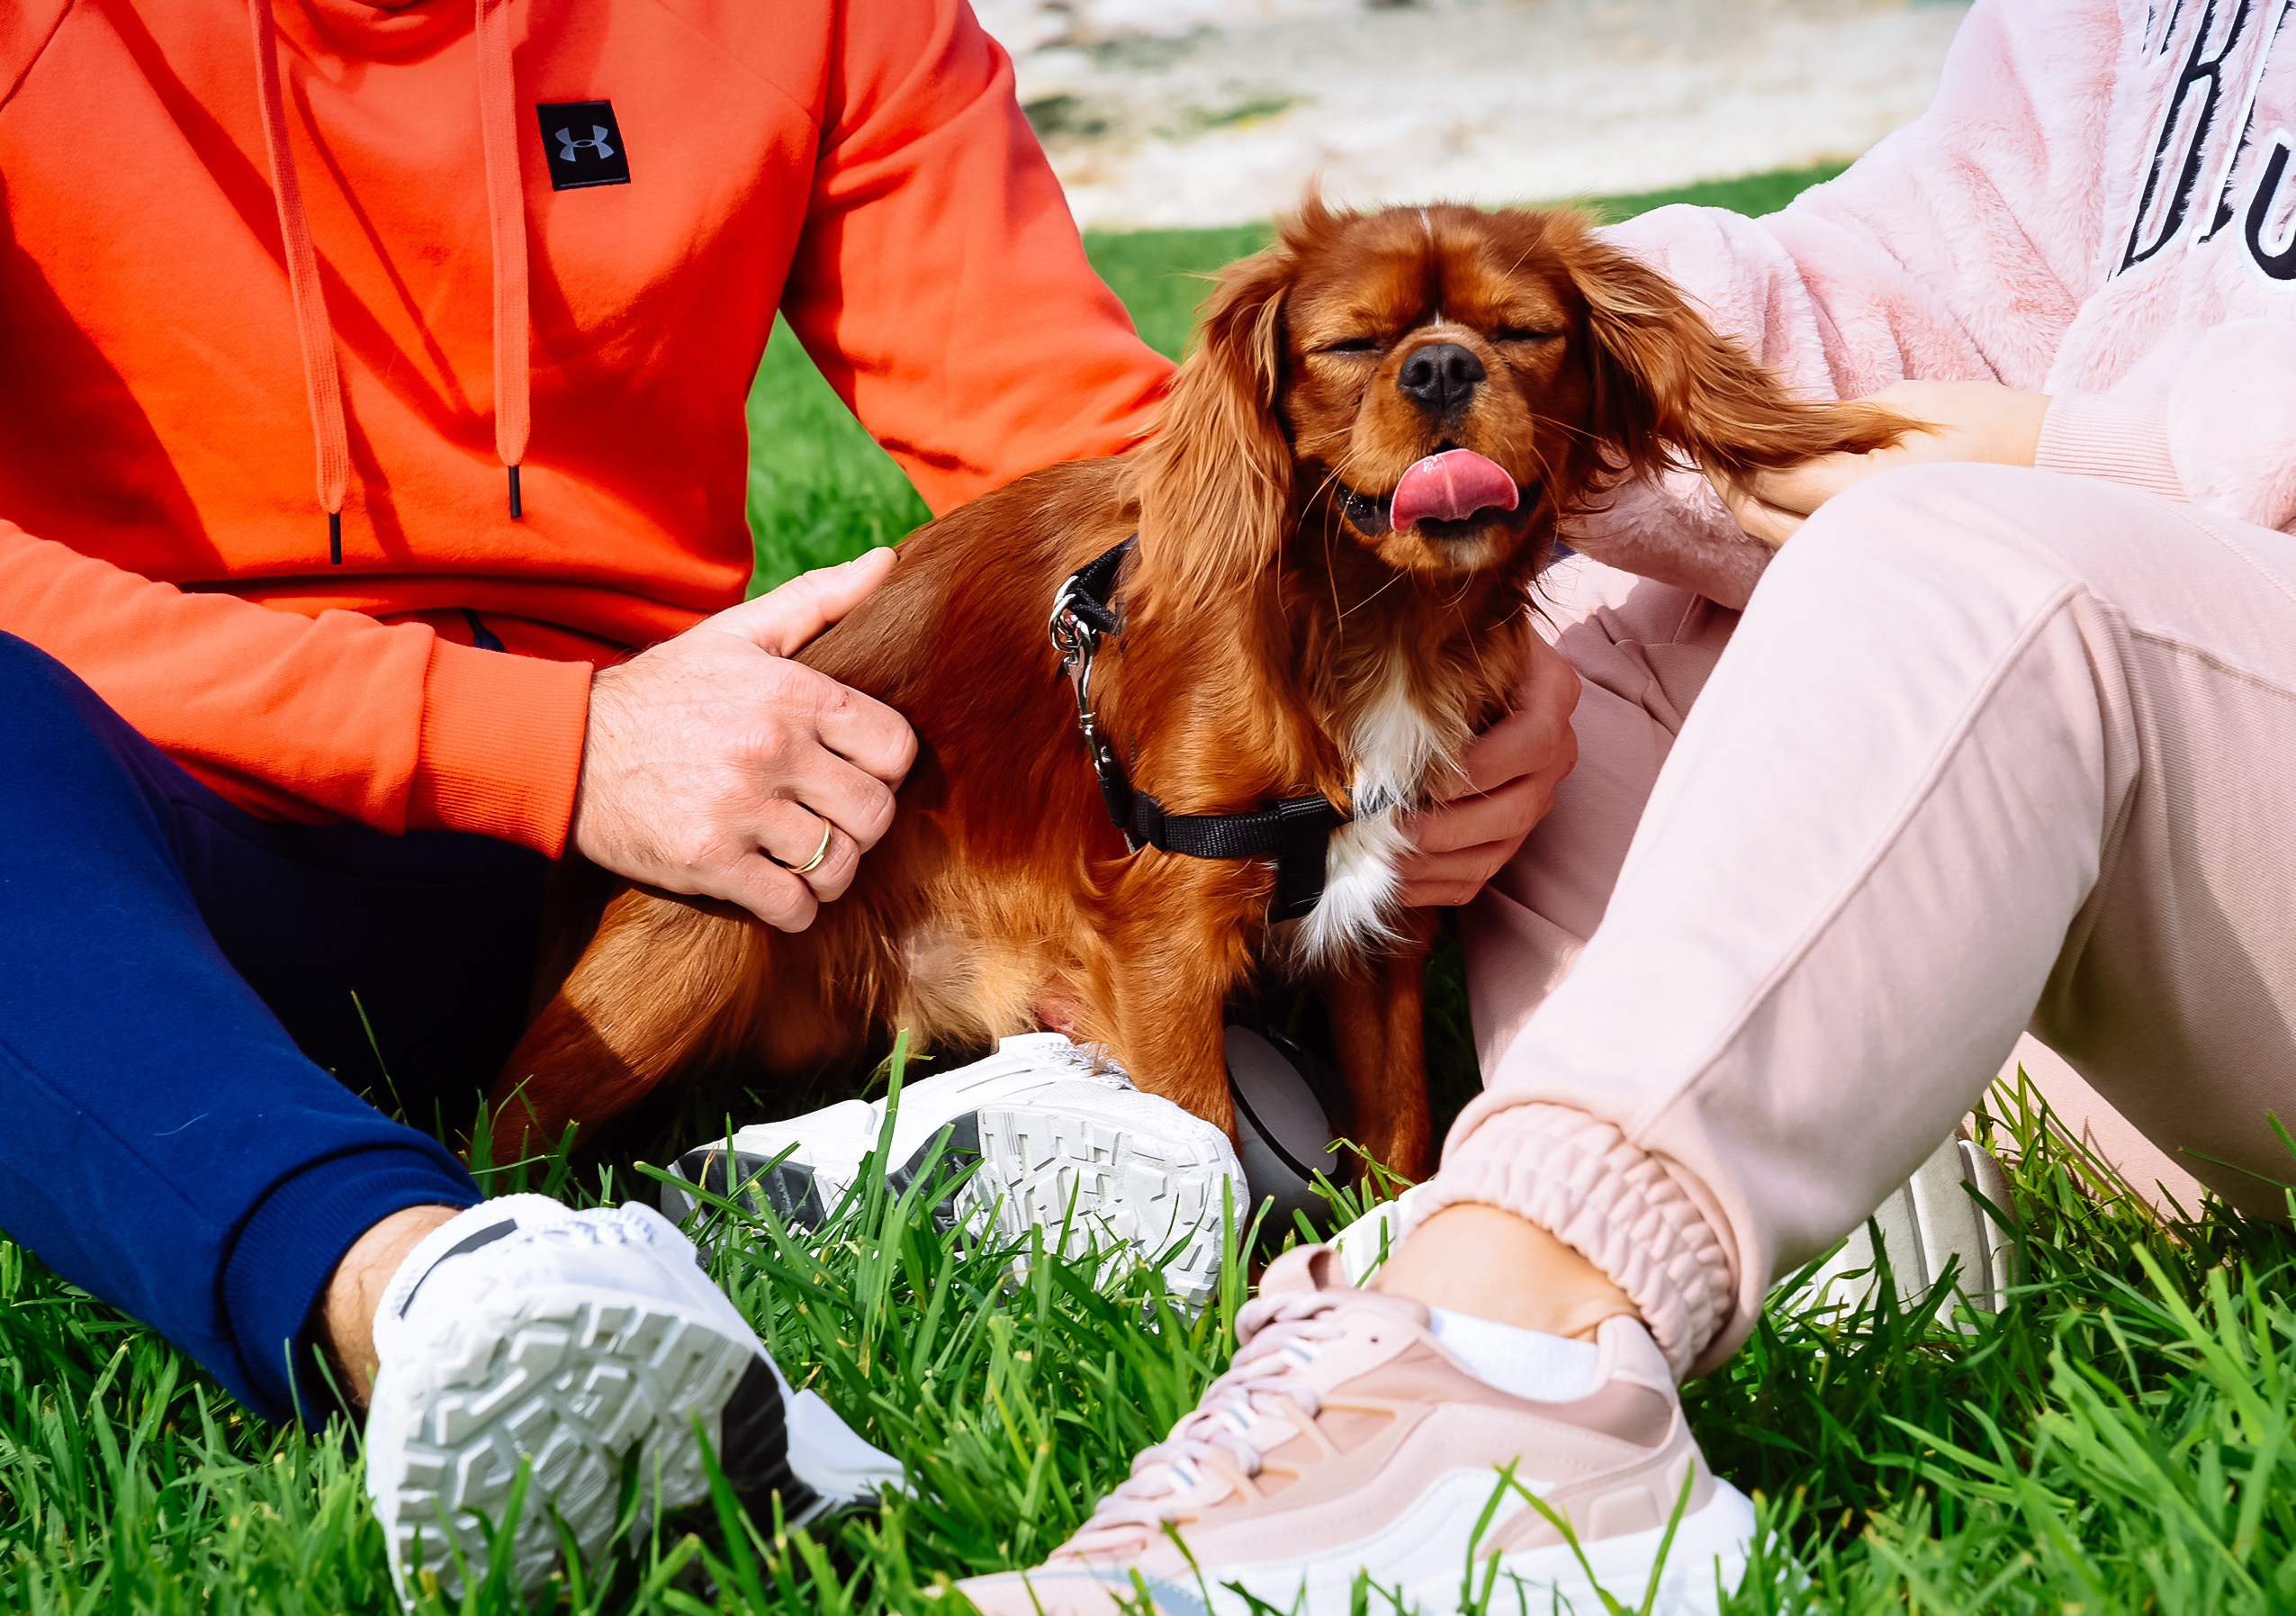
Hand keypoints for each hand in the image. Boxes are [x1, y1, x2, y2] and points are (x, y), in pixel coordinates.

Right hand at [570, 547, 916, 930]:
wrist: (567, 747)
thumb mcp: (737, 633)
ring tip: (806, 856)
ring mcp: (740, 809)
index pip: (895, 747)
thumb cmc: (665, 691)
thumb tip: (888, 562)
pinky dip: (796, 909)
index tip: (858, 771)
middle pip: (875, 813)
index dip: (886, 767)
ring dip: (831, 870)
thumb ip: (818, 599)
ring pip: (839, 864)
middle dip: (863, 824)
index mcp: (790, 692)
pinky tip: (778, 888)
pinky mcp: (710, 862)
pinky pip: (793, 907)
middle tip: (834, 819)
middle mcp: (771, 749)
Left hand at [1394, 630, 1579, 907]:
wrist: (1463, 669)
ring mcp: (1535, 798)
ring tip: (1380, 855)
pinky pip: (1477, 877)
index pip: (1533, 742)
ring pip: (1496, 851)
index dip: (1481, 767)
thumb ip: (1434, 671)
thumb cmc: (1449, 648)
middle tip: (1391, 826)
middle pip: (1517, 810)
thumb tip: (1381, 710)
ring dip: (1434, 863)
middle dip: (1448, 826)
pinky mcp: (1508, 835)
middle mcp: (1555, 752)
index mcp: (1552, 694)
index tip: (1425, 779)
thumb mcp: (1451, 642)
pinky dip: (1430, 885)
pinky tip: (1388, 877)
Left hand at [1709, 379, 2050, 546]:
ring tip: (1734, 466)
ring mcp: (1871, 555)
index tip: (1705, 431)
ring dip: (1755, 507)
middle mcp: (1860, 535)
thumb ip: (1837, 423)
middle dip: (1730, 487)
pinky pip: (1814, 546)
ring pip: (1783, 543)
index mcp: (1866, 493)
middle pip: (1763, 524)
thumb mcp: (1913, 405)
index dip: (1733, 457)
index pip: (1774, 481)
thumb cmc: (2001, 427)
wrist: (2068, 474)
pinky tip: (1779, 490)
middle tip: (1706, 452)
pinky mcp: (1882, 559)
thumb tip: (1778, 432)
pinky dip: (1787, 520)